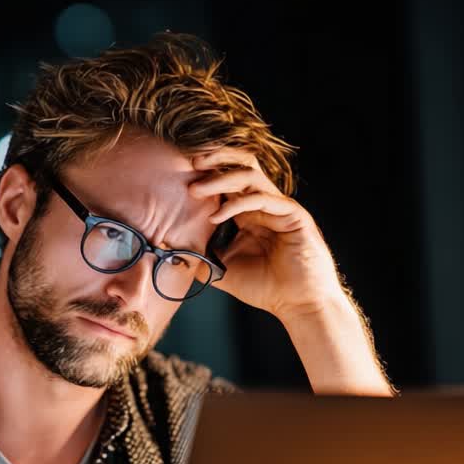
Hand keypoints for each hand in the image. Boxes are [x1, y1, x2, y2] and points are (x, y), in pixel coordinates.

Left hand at [188, 148, 345, 322]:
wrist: (296, 304)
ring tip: (195, 190)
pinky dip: (238, 204)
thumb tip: (167, 248)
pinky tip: (217, 215)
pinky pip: (263, 199)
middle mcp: (264, 204)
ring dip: (221, 179)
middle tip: (191, 162)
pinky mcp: (294, 215)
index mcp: (249, 211)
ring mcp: (280, 207)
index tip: (180, 171)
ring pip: (250, 176)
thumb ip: (200, 256)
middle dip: (216, 158)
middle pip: (242, 165)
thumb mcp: (222, 271)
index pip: (228, 178)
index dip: (208, 170)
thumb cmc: (264, 287)